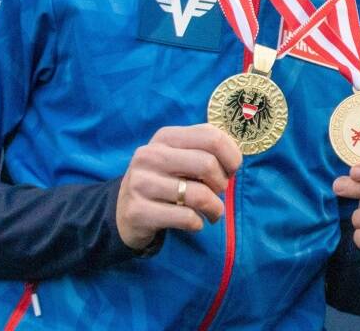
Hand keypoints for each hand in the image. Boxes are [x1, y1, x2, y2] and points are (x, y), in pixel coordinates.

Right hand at [115, 124, 241, 249]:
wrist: (123, 211)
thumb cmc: (165, 180)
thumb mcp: (181, 157)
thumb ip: (208, 150)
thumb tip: (236, 160)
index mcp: (166, 137)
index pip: (212, 137)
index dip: (232, 156)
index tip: (231, 171)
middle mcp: (150, 155)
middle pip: (207, 164)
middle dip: (222, 183)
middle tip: (218, 193)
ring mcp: (140, 183)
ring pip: (199, 195)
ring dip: (215, 209)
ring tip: (212, 212)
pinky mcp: (138, 211)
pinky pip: (186, 218)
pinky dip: (198, 223)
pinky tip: (195, 223)